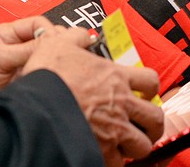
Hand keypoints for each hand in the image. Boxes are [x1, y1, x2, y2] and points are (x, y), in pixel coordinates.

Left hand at [0, 16, 57, 93]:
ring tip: (52, 67)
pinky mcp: (28, 79)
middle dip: (53, 46)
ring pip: (47, 56)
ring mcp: (24, 63)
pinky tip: (49, 77)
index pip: (37, 24)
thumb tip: (52, 42)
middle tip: (57, 55)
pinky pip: (45, 73)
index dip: (48, 31)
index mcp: (8, 33)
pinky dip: (50, 74)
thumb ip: (24, 48)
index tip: (56, 42)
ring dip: (51, 61)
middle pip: (45, 39)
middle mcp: (18, 46)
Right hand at [22, 28, 163, 166]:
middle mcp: (121, 104)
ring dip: (135, 146)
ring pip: (142, 145)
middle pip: (155, 118)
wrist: (34, 106)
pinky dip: (114, 162)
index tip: (143, 94)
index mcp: (115, 77)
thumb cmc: (46, 76)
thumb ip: (75, 38)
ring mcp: (114, 129)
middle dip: (151, 125)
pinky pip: (118, 164)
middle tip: (142, 126)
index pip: (151, 81)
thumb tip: (81, 36)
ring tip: (125, 145)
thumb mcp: (59, 44)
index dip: (150, 90)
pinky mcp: (101, 151)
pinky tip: (105, 156)